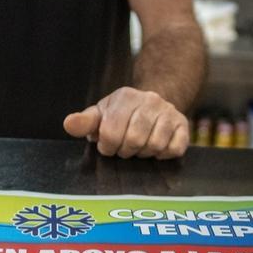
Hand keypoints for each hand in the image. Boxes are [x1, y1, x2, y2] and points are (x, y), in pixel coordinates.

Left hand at [63, 87, 188, 159]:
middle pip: (135, 140)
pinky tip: (155, 149)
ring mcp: (169, 112)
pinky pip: (174, 149)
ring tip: (139, 147)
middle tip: (124, 148)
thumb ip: (84, 122)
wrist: (152, 105)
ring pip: (155, 145)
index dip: (107, 146)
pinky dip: (163, 155)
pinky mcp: (183, 125)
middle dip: (126, 151)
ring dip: (144, 154)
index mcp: (125, 97)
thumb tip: (69, 124)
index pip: (111, 131)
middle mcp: (150, 100)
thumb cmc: (122, 115)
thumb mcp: (101, 115)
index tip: (108, 146)